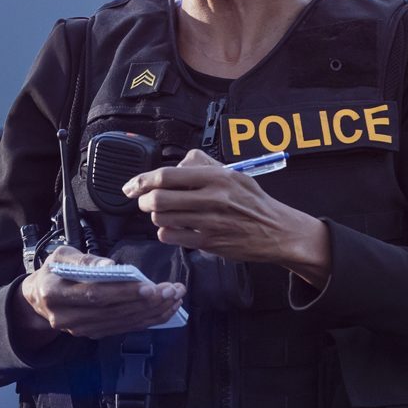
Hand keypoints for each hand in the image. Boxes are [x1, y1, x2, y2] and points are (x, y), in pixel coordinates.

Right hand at [19, 245, 185, 338]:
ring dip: (152, 312)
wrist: (40, 299)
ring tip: (175, 297)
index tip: (151, 286)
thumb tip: (110, 266)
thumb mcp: (62, 256)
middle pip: (113, 311)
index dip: (124, 292)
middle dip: (147, 301)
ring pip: (122, 322)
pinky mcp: (93, 334)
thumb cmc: (55, 271)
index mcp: (56, 293)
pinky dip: (146, 320)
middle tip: (173, 290)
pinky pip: (124, 328)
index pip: (95, 294)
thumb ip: (85, 260)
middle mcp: (67, 317)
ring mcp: (81, 330)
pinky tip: (164, 310)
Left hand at [126, 151, 331, 283]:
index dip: (142, 180)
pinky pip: (172, 237)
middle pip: (158, 199)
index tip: (132, 185)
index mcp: (216, 177)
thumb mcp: (233, 173)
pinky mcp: (209, 243)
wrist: (276, 231)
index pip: (166, 176)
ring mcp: (209, 223)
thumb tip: (176, 165)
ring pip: (162, 219)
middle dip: (143, 200)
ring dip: (155, 216)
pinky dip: (165, 232)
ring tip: (162, 213)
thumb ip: (203, 164)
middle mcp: (211, 199)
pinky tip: (174, 228)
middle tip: (144, 201)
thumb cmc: (253, 201)